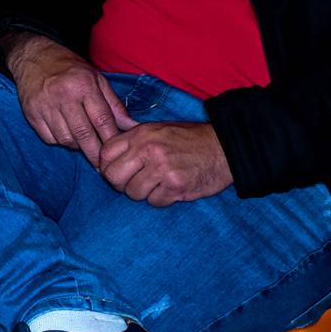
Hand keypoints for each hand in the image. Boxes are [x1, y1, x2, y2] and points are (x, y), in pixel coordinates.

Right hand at [5, 33, 135, 166]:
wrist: (33, 57)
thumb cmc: (69, 68)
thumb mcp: (96, 79)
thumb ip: (114, 105)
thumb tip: (132, 126)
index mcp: (83, 85)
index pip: (101, 119)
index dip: (111, 139)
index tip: (117, 153)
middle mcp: (63, 95)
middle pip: (83, 134)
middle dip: (95, 153)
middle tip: (102, 166)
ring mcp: (45, 105)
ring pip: (65, 139)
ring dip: (77, 146)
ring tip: (83, 143)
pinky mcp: (31, 113)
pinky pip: (49, 138)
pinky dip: (59, 141)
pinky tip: (65, 134)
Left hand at [97, 122, 232, 205]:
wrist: (225, 147)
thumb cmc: (190, 139)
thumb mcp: (158, 129)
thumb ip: (133, 139)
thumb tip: (106, 155)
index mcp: (141, 134)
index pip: (105, 154)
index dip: (107, 166)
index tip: (117, 170)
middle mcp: (149, 150)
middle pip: (113, 176)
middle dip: (121, 183)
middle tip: (134, 182)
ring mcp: (162, 169)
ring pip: (133, 193)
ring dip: (143, 192)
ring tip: (158, 183)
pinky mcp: (176, 187)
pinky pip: (154, 202)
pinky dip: (161, 199)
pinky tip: (171, 188)